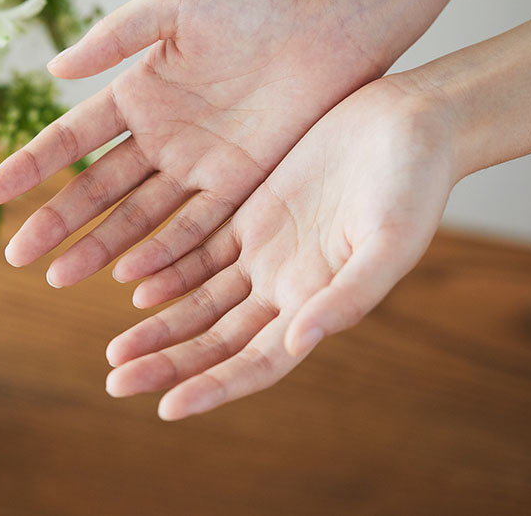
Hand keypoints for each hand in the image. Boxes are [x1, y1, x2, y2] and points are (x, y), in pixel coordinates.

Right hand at [0, 0, 387, 286]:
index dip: (31, 165)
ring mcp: (197, 165)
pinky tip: (130, 280)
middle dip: (57, 222)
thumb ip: (116, 36)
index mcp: (137, 94)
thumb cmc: (252, 1)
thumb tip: (54, 67)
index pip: (71, 138)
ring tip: (60, 277)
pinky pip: (195, 228)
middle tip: (18, 258)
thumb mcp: (175, 5)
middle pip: (96, 188)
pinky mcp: (238, 185)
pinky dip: (164, 254)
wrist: (329, 22)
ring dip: (100, 247)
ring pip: (138, 217)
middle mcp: (160, 137)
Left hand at [103, 76, 457, 419]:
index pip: (255, 363)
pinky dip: (167, 269)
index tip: (166, 407)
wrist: (409, 123)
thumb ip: (348, 295)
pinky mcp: (251, 214)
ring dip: (159, 325)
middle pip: (216, 340)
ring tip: (116, 350)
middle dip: (169, 363)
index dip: (213, 387)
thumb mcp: (389, 241)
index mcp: (317, 306)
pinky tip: (131, 283)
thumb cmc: (414, 185)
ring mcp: (265, 252)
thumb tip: (298, 343)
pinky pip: (199, 249)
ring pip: (200, 300)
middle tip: (115, 380)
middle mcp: (285, 288)